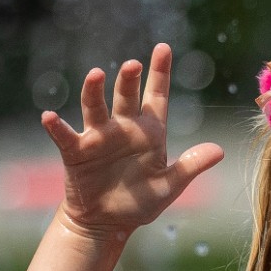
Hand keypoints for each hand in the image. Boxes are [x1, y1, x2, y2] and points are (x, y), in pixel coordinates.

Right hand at [41, 43, 223, 238]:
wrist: (107, 223)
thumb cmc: (139, 202)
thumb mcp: (170, 186)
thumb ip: (191, 166)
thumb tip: (220, 151)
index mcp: (149, 132)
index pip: (156, 96)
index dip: (160, 72)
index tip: (163, 47)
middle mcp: (123, 128)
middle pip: (126, 96)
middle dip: (129, 79)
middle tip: (134, 65)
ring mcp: (98, 137)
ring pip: (95, 107)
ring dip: (93, 91)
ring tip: (95, 75)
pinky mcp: (76, 153)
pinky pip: (65, 136)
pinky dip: (57, 126)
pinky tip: (49, 116)